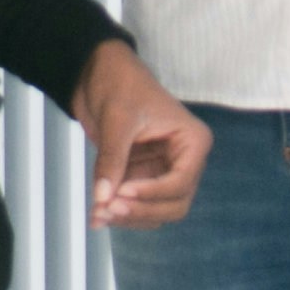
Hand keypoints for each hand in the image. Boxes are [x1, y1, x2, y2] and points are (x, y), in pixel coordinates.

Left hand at [67, 40, 211, 229]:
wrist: (98, 72)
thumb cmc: (118, 83)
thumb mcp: (117, 120)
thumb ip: (112, 160)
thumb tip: (103, 198)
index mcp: (192, 142)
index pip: (180, 182)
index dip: (152, 193)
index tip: (121, 193)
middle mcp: (184, 161)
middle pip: (173, 204)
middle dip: (142, 210)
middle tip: (108, 209)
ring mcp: (163, 171)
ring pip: (156, 211)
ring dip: (130, 217)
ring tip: (98, 214)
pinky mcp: (143, 176)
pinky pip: (138, 205)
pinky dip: (121, 212)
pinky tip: (97, 215)